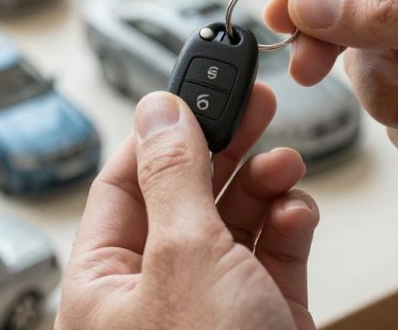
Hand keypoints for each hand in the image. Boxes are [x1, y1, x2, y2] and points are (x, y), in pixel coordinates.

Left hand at [57, 87, 318, 329]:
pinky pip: (271, 255)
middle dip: (222, 148)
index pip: (120, 187)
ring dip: (262, 185)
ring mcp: (209, 305)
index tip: (193, 90)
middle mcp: (152, 293)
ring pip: (232, 223)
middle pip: (183, 197)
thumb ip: (174, 178)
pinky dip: (286, 227)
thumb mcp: (186, 259)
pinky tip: (295, 211)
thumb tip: (158, 111)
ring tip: (283, 161)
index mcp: (102, 286)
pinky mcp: (261, 316)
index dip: (158, 135)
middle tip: (252, 104)